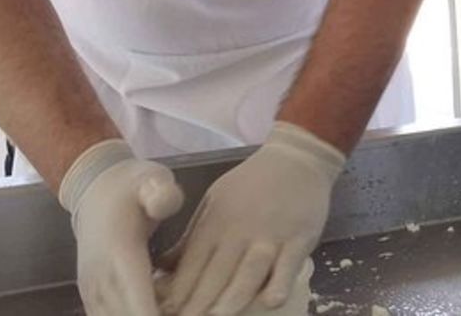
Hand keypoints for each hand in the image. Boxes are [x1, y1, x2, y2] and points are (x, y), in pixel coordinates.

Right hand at [60, 140, 184, 315]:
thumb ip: (161, 193)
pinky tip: (163, 308)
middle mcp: (101, 280)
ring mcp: (92, 291)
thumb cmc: (132, 187)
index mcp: (119, 255)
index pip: (138, 306)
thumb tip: (164, 204)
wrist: (95, 190)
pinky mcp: (91, 297)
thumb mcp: (151, 179)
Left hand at [156, 122, 344, 315]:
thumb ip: (192, 237)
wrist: (296, 159)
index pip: (191, 266)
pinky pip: (287, 268)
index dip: (177, 294)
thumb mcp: (214, 202)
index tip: (165, 313)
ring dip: (231, 302)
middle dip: (198, 306)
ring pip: (248, 275)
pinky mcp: (299, 239)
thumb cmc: (251, 183)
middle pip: (216, 277)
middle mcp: (239, 232)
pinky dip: (277, 285)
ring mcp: (271, 237)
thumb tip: (161, 267)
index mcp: (216, 223)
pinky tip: (268, 302)